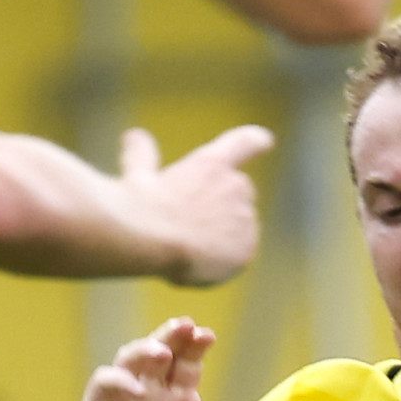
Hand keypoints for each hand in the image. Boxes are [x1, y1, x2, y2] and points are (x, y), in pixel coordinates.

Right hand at [61, 321, 218, 400]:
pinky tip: (138, 391)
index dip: (195, 347)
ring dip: (146, 348)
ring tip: (163, 352)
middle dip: (173, 336)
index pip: (186, 366)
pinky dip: (120, 379)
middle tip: (186, 325)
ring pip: (130, 359)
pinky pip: (104, 382)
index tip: (207, 335)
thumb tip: (191, 393)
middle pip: (160, 354)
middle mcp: (148, 398)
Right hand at [116, 123, 271, 285]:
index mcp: (212, 164)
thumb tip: (134, 135)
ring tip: (185, 247)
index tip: (267, 140)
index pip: (244, 143)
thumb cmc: (140, 204)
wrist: (149, 237)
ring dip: (221, 235)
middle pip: (239, 194)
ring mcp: (244, 218)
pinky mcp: (247, 249)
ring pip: (238, 228)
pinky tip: (195, 264)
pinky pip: (236, 257)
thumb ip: (141, 154)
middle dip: (222, 205)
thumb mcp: (137, 174)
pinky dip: (220, 262)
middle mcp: (235, 185)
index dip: (257, 141)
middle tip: (188, 223)